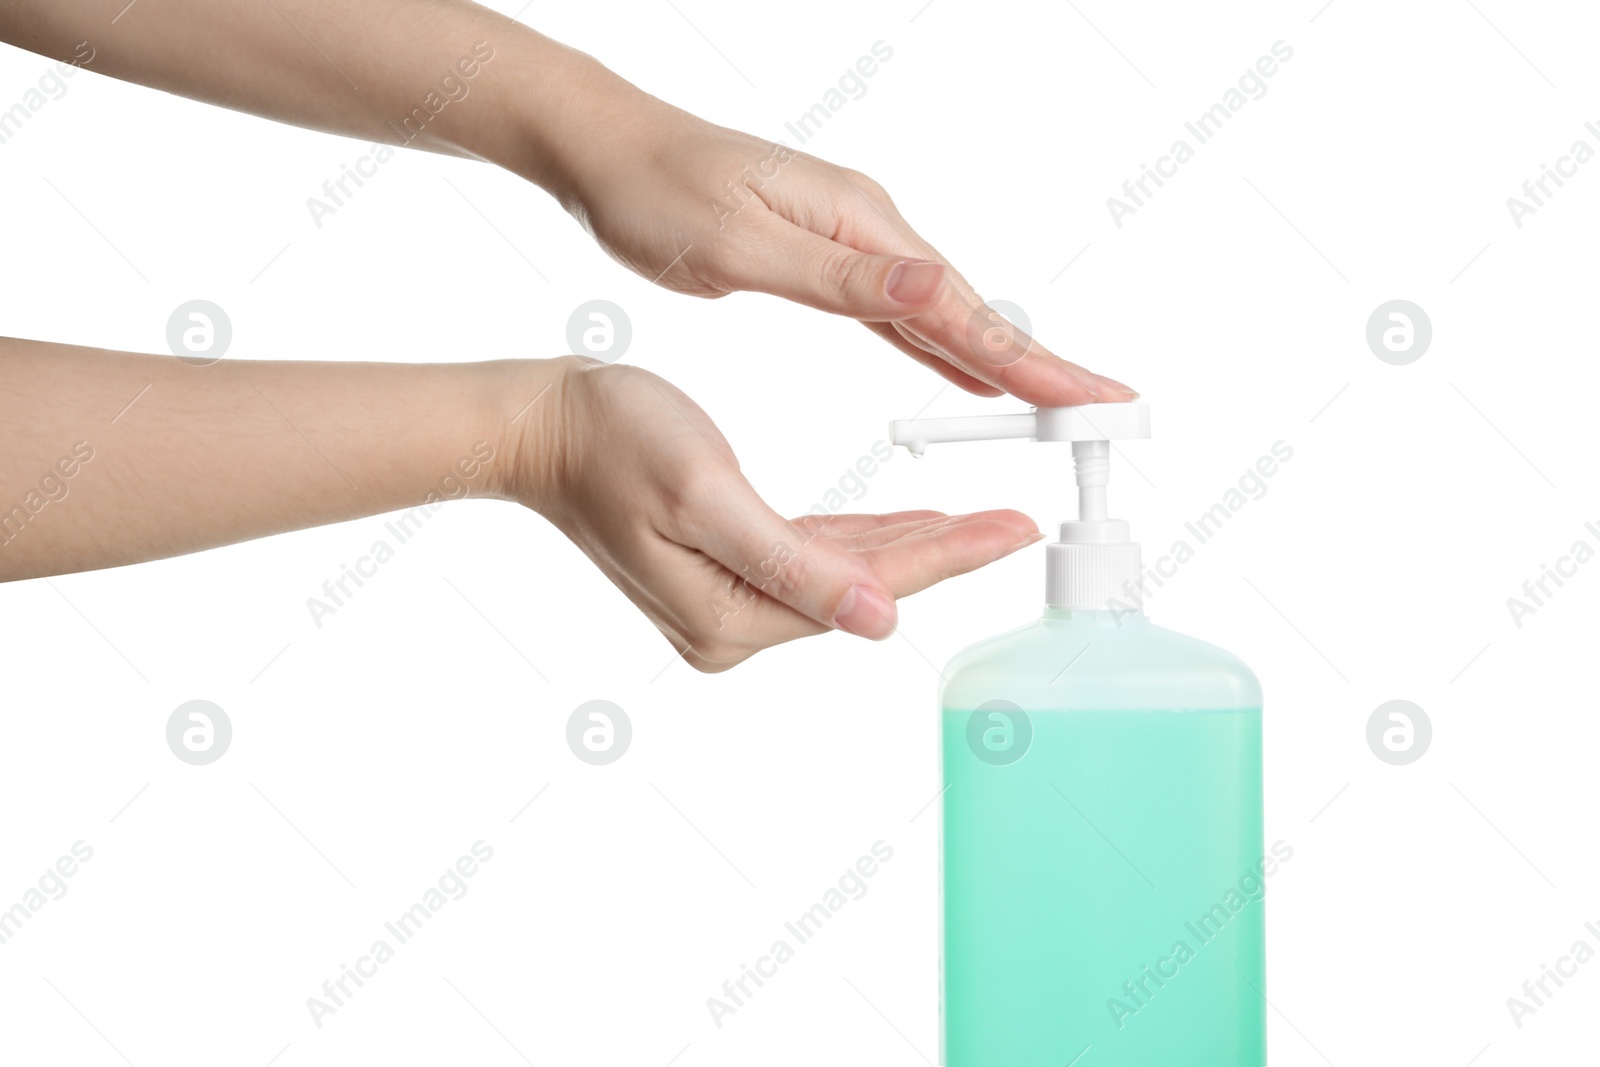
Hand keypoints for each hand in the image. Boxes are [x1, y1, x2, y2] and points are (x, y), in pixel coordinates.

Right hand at [506, 357, 1041, 670]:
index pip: (867, 587)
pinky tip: (904, 527)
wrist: (544, 430)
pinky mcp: (724, 576)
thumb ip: (793, 564)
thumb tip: (878, 620)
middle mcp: (732, 626)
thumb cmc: (613, 442)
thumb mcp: (706, 494)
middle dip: (944, 553)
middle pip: (863, 586)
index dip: (948, 556)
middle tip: (1017, 524)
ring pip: (844, 574)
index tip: (1014, 530)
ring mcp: (726, 606)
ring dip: (910, 547)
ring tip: (979, 523)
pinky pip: (812, 560)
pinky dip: (863, 540)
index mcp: (731, 618)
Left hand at [544, 76, 1137, 407]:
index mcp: (858, 224)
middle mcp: (868, 229)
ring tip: (1054, 397)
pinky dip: (941, 345)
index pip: (960, 307)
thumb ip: (842, 278)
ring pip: (941, 313)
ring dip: (999, 357)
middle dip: (1037, 362)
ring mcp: (850, 242)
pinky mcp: (824, 257)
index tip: (1088, 395)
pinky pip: (901, 314)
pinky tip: (962, 366)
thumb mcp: (743, 245)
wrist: (607, 152)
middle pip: (970, 310)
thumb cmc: (660, 194)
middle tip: (1101, 407)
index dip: (1027, 358)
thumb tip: (937, 291)